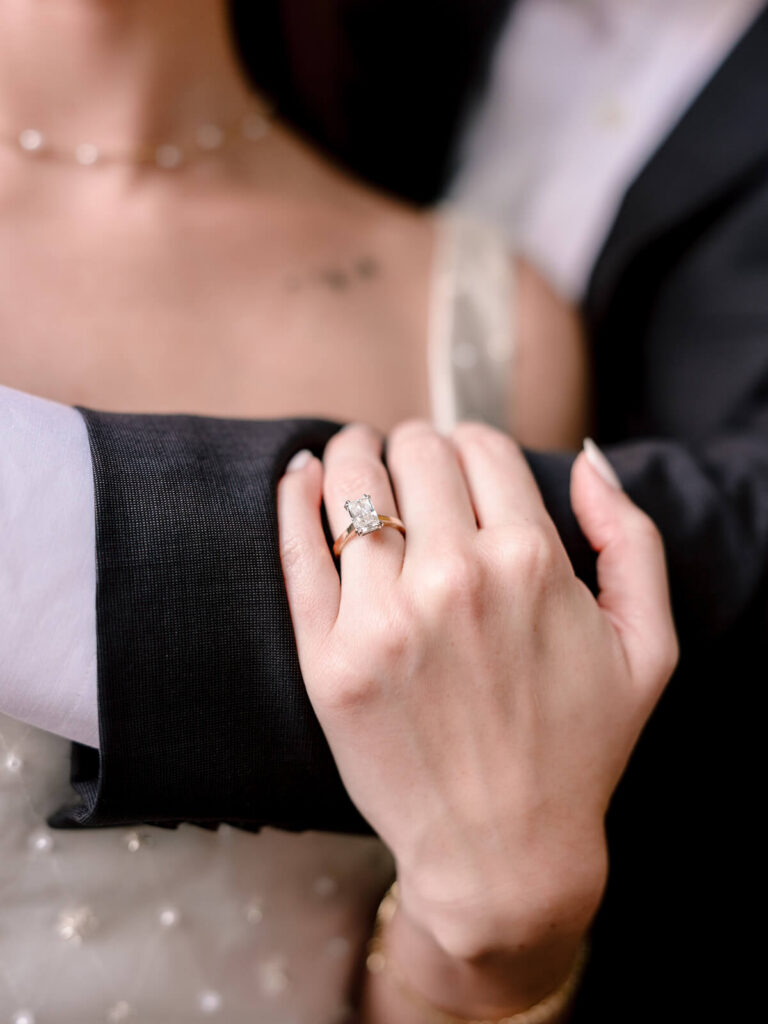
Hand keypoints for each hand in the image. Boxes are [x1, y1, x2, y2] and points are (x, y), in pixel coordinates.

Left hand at [277, 422, 677, 966]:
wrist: (503, 852)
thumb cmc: (580, 747)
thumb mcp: (648, 644)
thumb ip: (631, 538)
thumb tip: (586, 459)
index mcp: (532, 563)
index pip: (481, 447)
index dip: (470, 443)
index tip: (460, 461)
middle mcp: (455, 579)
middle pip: (417, 454)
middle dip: (416, 447)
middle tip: (410, 463)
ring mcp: (384, 619)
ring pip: (354, 487)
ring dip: (355, 455)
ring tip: (354, 456)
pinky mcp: (328, 660)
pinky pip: (299, 551)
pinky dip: (296, 498)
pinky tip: (301, 475)